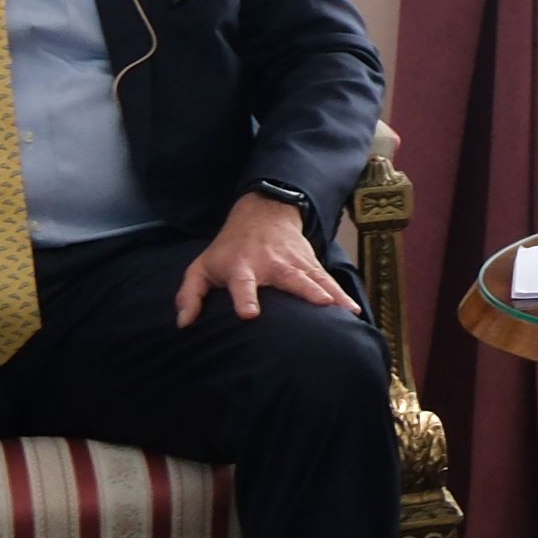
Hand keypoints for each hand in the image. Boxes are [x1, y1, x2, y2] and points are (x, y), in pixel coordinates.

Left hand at [175, 191, 349, 328]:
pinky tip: (353, 311)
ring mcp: (295, 263)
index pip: (242, 283)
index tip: (249, 314)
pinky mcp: (311, 264)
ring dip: (331, 294)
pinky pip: (327, 281)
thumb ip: (190, 294)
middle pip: (290, 279)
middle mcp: (271, 265)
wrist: (264, 213)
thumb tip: (184, 323)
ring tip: (345, 311)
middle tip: (321, 304)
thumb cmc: (229, 249)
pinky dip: (341, 294)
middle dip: (306, 291)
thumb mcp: (203, 266)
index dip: (245, 298)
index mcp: (241, 267)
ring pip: (315, 279)